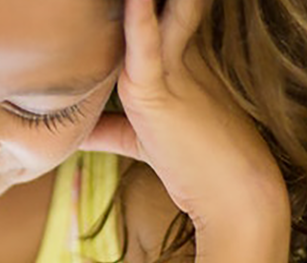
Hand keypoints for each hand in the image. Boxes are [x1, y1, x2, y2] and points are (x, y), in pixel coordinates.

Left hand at [81, 0, 286, 234]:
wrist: (234, 200)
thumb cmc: (195, 171)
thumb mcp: (139, 142)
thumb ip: (105, 130)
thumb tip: (72, 132)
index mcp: (177, 61)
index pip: (156, 12)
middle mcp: (177, 56)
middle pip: (162, 4)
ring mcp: (171, 69)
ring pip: (152, 13)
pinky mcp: (159, 91)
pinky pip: (144, 45)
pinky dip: (135, 18)